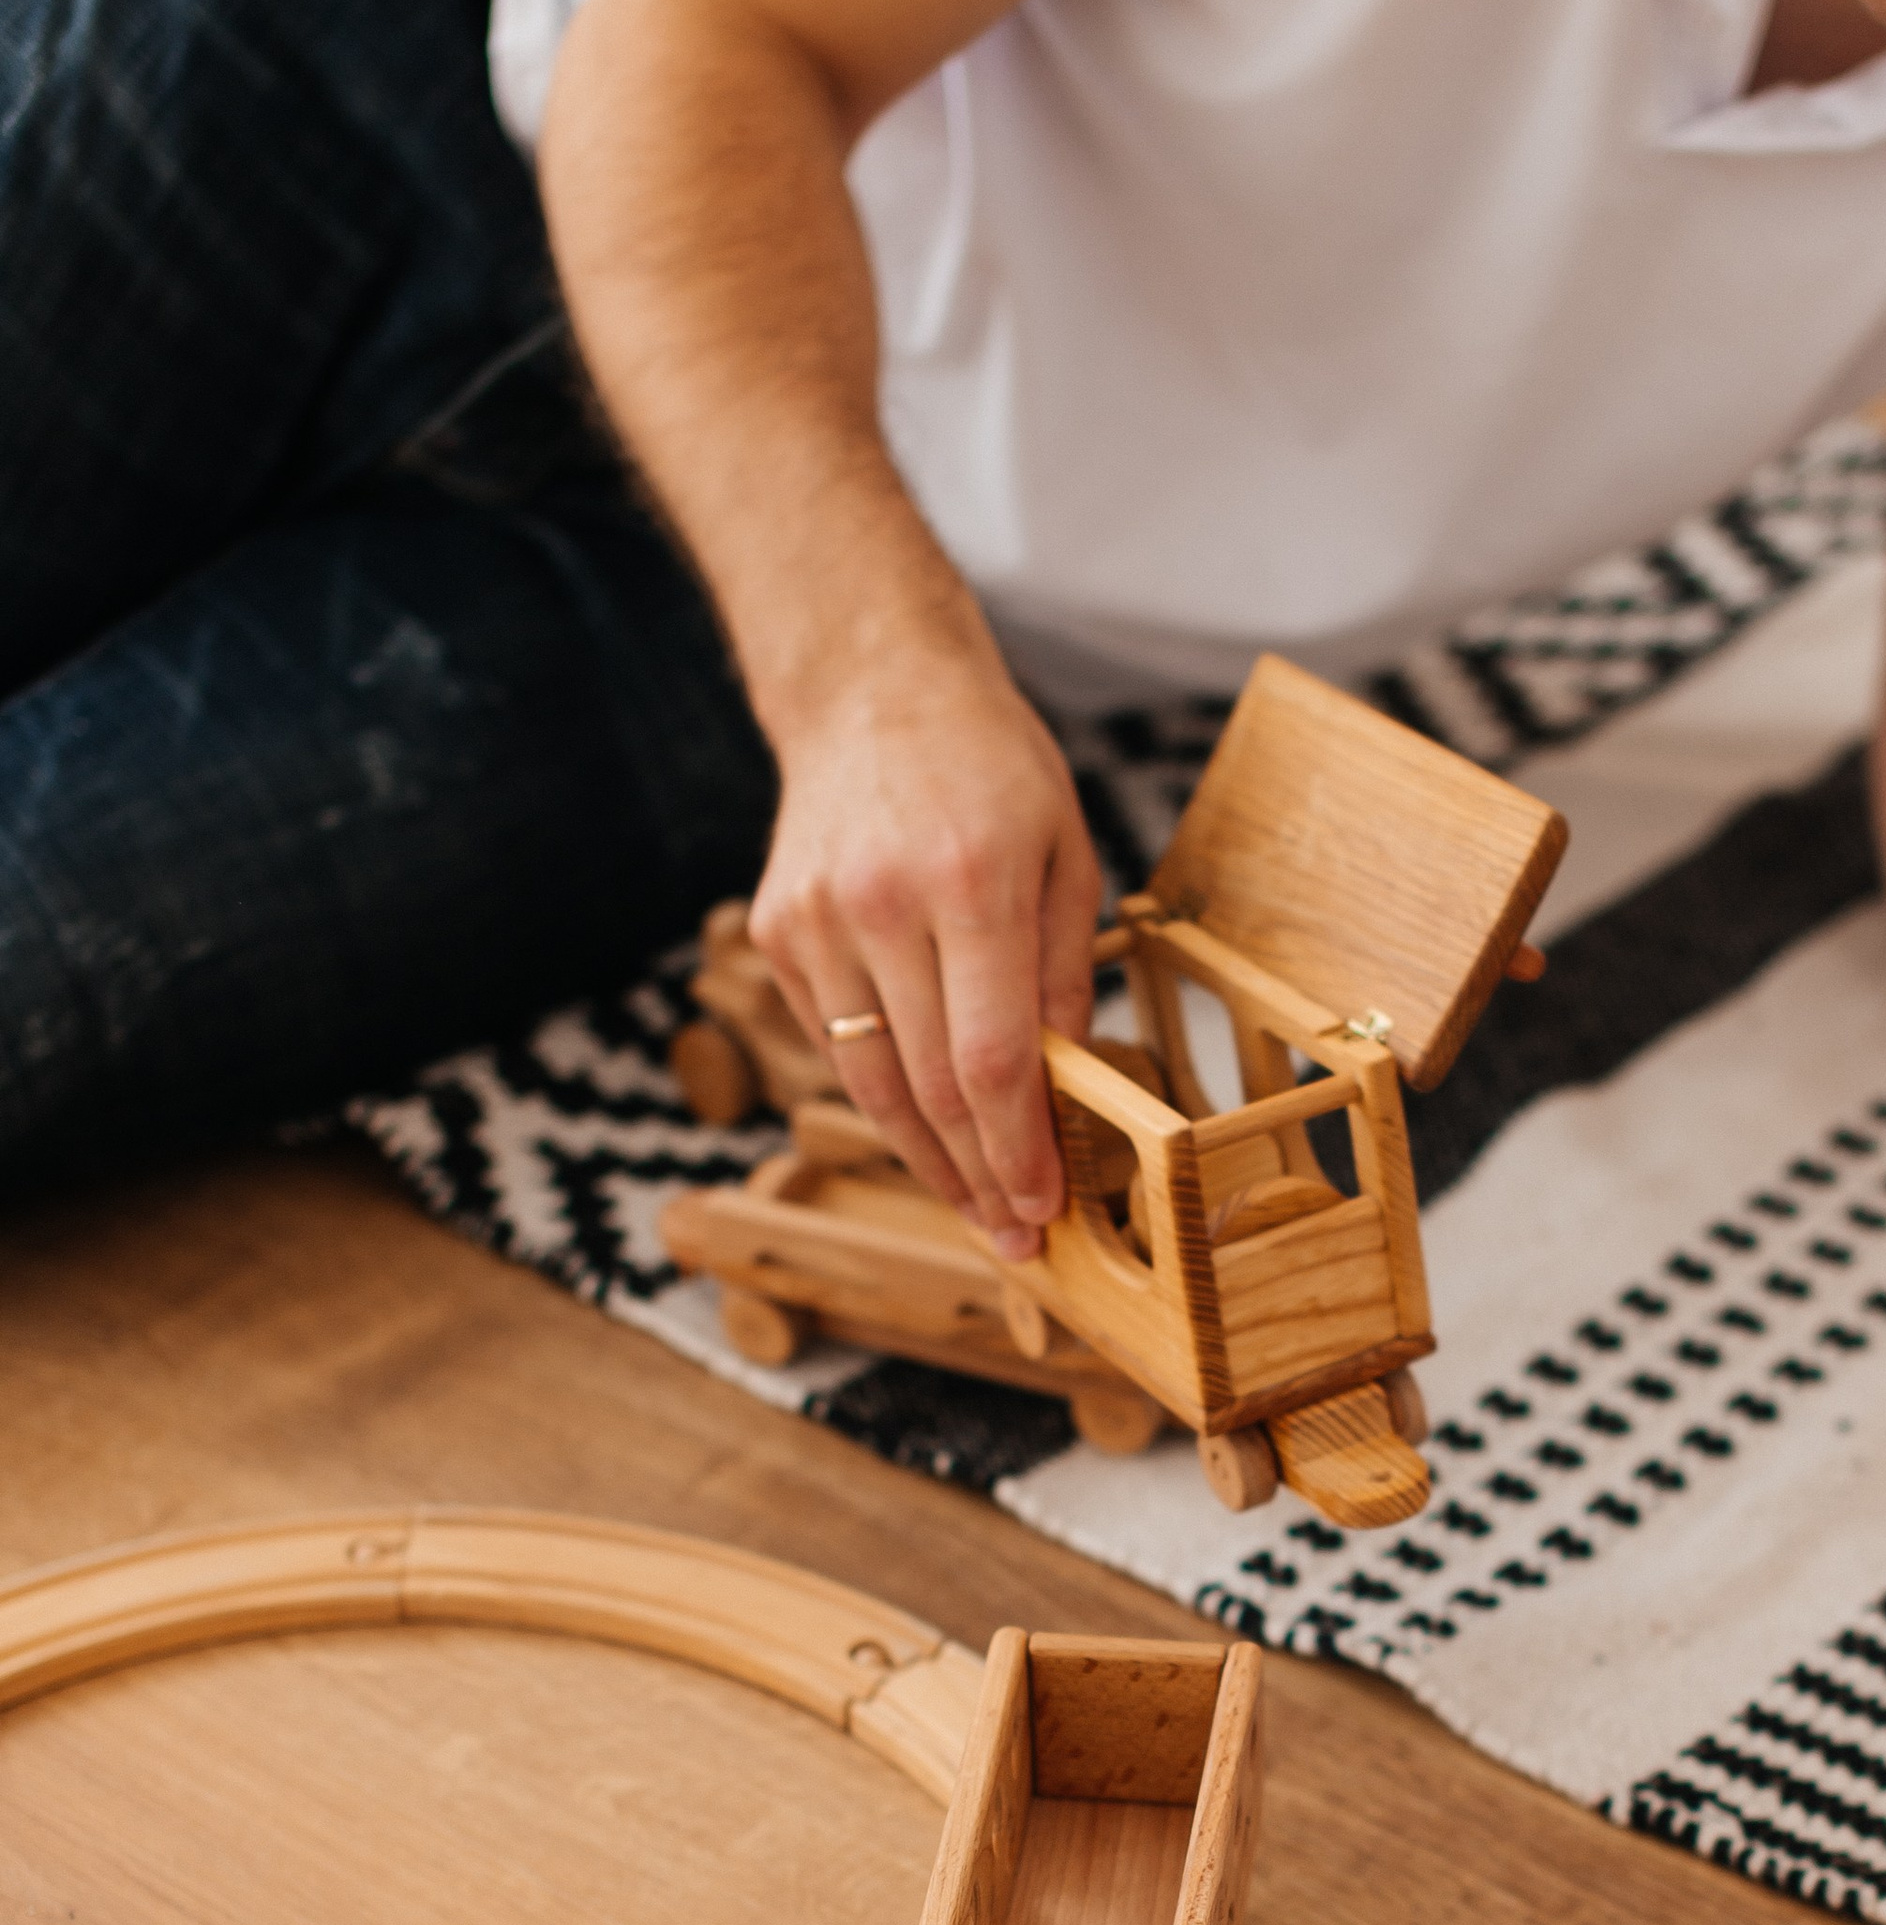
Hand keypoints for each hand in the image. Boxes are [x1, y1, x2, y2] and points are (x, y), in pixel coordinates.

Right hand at [749, 625, 1102, 1259]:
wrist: (870, 689)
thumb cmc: (990, 768)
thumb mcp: (1066, 851)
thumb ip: (1066, 971)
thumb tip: (1070, 1088)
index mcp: (971, 882)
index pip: (992, 1058)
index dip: (1016, 1150)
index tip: (1042, 1209)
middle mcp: (881, 905)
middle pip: (929, 1087)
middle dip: (977, 1177)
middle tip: (1015, 1236)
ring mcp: (815, 920)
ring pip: (870, 1082)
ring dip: (926, 1159)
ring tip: (974, 1206)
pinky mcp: (777, 930)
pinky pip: (836, 1042)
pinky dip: (883, 1095)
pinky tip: (926, 1129)